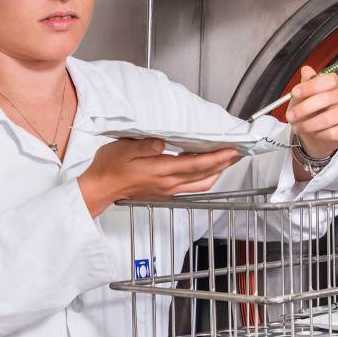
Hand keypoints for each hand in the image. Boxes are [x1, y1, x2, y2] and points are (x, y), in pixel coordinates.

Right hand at [77, 138, 239, 216]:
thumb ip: (146, 146)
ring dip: (216, 173)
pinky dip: (204, 178)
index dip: (217, 158)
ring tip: (225, 161)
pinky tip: (204, 169)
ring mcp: (167, 191)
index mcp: (160, 171)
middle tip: (237, 153)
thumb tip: (163, 143)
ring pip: (201, 185)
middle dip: (224, 165)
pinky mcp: (164, 194)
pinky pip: (191, 188)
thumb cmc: (109, 168)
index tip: (232, 150)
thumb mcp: (124, 149)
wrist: (100, 189)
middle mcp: (168, 184)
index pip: (196, 164)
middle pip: (205, 176)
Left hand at [285, 65, 337, 158]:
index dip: (310, 86)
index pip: (327, 80)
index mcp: (335, 84)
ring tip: (297, 128)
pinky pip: (334, 132)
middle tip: (290, 116)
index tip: (294, 93)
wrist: (318, 134)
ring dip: (309, 125)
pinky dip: (319, 134)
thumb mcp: (304, 97)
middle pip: (327, 99)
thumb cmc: (311, 112)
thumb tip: (306, 70)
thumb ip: (306, 84)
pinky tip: (313, 133)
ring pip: (329, 118)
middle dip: (304, 108)